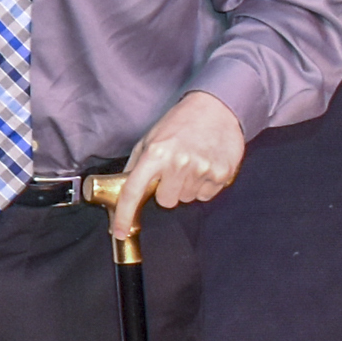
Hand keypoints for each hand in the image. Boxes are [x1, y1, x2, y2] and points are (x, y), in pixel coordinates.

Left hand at [110, 91, 244, 237]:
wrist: (216, 108)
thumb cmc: (179, 123)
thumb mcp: (150, 138)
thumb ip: (136, 164)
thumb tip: (123, 188)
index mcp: (155, 153)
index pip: (134, 191)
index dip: (124, 215)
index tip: (120, 232)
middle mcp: (178, 163)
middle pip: (165, 202)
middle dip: (166, 190)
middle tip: (172, 169)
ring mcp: (202, 170)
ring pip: (187, 199)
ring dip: (185, 187)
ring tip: (190, 163)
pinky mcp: (222, 175)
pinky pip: (206, 196)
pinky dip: (203, 185)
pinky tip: (204, 165)